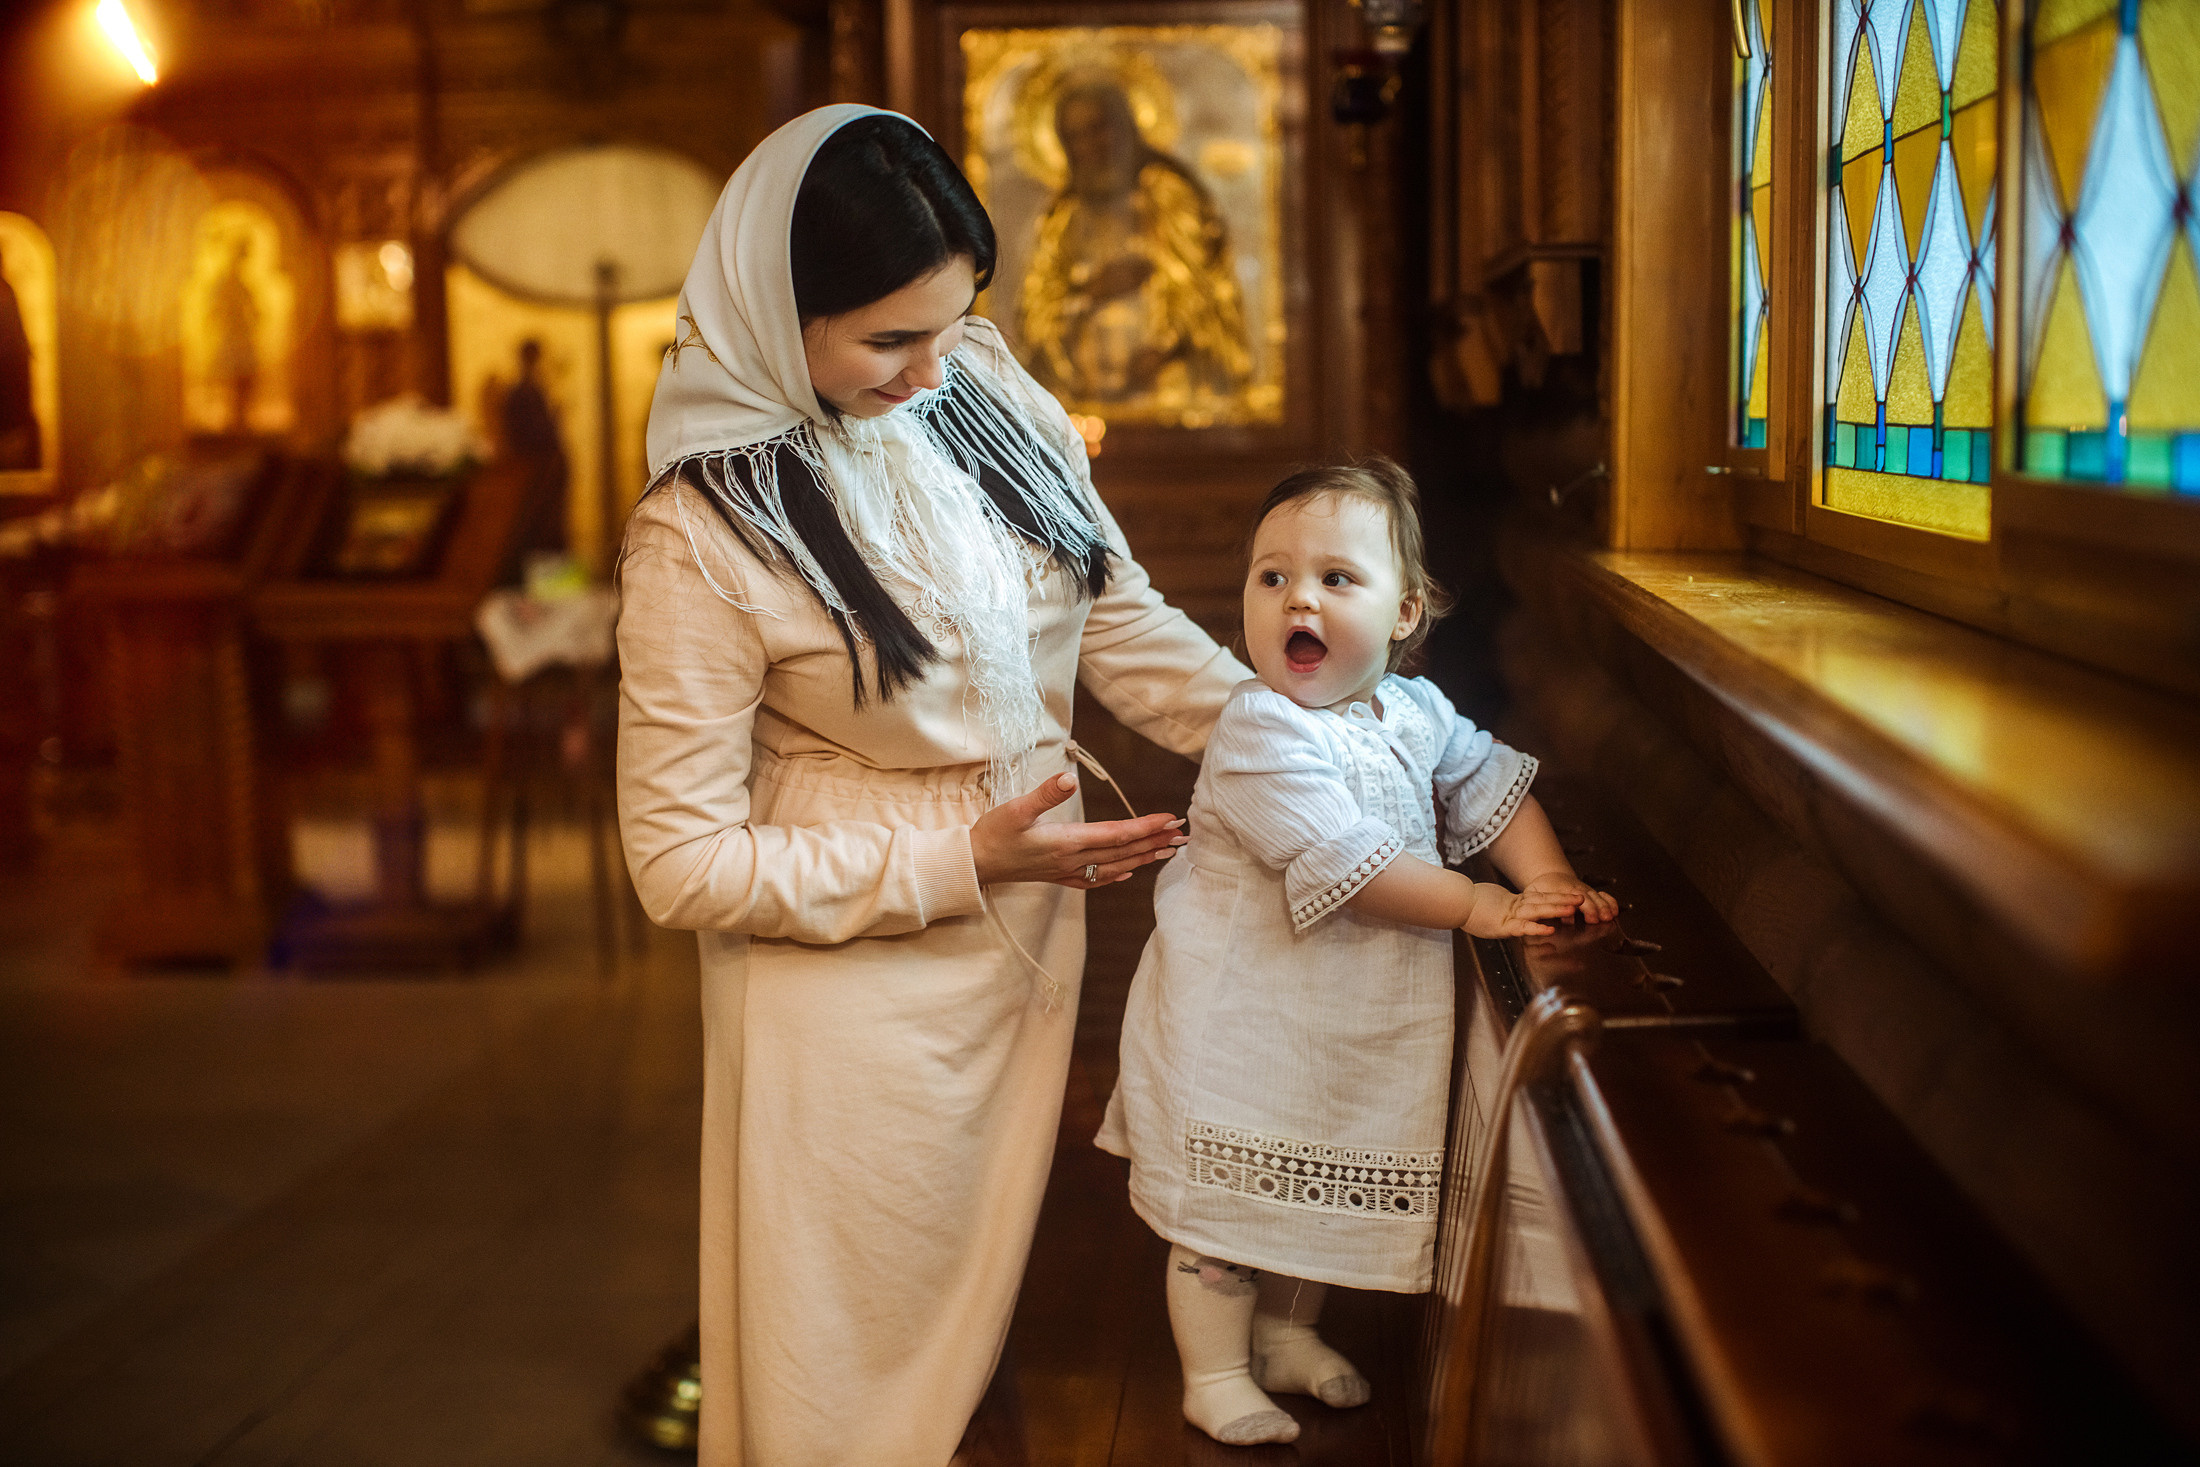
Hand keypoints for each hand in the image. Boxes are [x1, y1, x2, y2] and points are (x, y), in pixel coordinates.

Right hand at [970, 772, 1186, 888]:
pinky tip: (1127, 873)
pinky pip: (1094, 880)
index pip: (1116, 834)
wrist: (973, 865)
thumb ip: (1045, 794)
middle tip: (1184, 836)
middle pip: (1123, 852)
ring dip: (1143, 858)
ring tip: (1168, 852)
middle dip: (1155, 842)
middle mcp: (1072, 860)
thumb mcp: (1015, 809)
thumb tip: (1070, 777)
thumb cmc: (992, 835)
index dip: (1146, 827)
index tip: (1171, 820)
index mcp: (1066, 843)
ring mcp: (1066, 871)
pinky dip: (1115, 876)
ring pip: (1114, 867)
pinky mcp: (1057, 876)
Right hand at [1461, 884, 1582, 938]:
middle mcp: (1516, 907)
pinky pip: (1524, 927)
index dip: (1557, 897)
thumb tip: (1516, 908)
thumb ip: (1506, 907)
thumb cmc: (1471, 904)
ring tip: (1573, 907)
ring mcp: (1511, 915)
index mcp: (1515, 903)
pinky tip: (1551, 929)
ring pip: (1538, 910)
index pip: (1540, 898)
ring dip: (1556, 908)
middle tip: (1581, 897)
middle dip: (1564, 899)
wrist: (1456, 902)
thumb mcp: (1493, 904)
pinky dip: (1537, 928)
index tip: (1573, 897)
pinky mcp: (1504, 926)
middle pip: (1544, 901)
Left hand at [1520, 871, 1619, 924]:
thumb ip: (1544, 906)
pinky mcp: (1590, 892)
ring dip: (1604, 906)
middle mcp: (1574, 889)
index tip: (1588, 917)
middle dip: (1594, 909)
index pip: (1571, 898)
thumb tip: (1559, 918)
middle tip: (1599, 919)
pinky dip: (1609, 901)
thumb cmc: (1541, 889)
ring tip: (1609, 916)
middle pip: (1586, 898)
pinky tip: (1614, 910)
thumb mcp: (1535, 896)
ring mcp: (1584, 890)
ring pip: (1596, 896)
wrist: (1550, 876)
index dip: (1581, 907)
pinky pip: (1602, 895)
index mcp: (1560, 890)